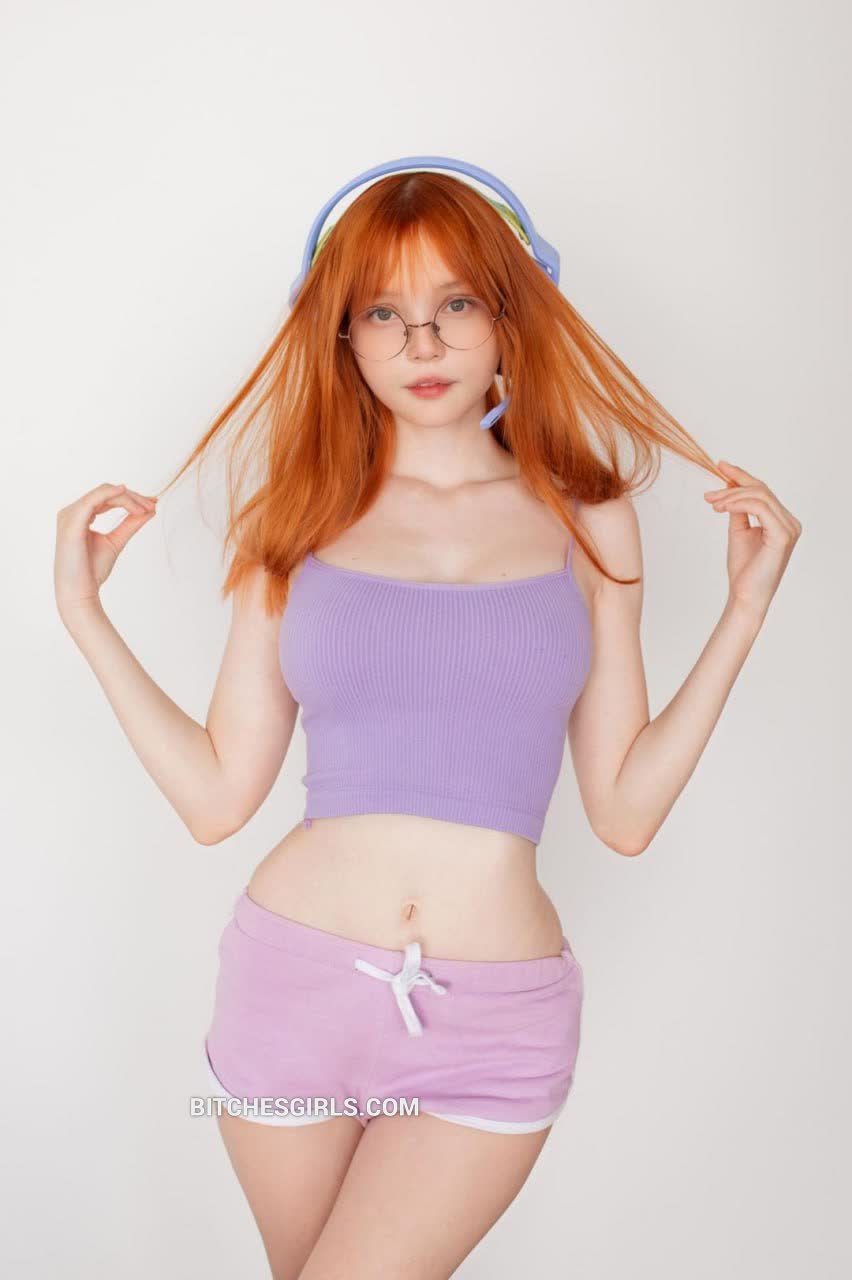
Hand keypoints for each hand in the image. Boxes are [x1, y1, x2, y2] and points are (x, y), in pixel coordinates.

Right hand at [55, 482, 157, 619]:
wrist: (79, 591)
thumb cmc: (92, 570)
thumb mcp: (116, 541)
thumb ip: (131, 524)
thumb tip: (150, 510)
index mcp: (79, 515)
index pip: (106, 497)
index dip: (130, 498)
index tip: (152, 504)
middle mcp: (71, 512)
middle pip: (106, 492)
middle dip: (132, 497)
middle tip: (152, 505)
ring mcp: (70, 515)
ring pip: (103, 493)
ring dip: (128, 498)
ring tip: (146, 508)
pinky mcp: (72, 522)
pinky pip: (93, 499)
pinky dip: (111, 494)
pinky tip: (126, 493)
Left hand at [703, 461, 801, 616]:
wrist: (745, 596)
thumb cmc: (743, 569)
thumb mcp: (739, 531)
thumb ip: (738, 510)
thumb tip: (730, 488)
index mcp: (781, 521)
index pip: (762, 491)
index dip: (741, 476)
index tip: (720, 466)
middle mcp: (790, 522)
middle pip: (761, 489)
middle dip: (732, 485)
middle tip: (708, 493)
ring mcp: (789, 528)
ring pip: (760, 496)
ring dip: (731, 496)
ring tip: (711, 502)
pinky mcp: (782, 535)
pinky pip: (759, 507)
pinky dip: (738, 503)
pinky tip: (721, 508)